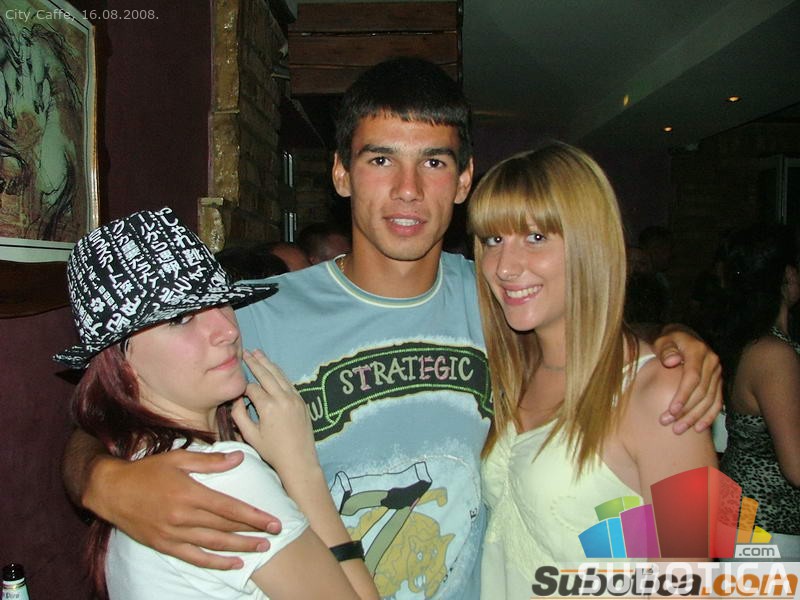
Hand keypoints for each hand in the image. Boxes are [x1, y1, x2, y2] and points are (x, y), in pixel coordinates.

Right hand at [85, 449, 280, 568]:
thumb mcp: (178, 458)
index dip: (253, 516)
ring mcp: (173, 534)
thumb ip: (210, 461)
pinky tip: (234, 564)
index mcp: (189, 493)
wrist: (111, 490)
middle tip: (275, 534)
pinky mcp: (164, 545)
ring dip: (240, 548)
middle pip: (225, 527)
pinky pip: (194, 557)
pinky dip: (216, 563)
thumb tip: (239, 458)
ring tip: (261, 549)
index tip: (273, 520)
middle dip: (253, 531)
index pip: (229, 508)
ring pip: (214, 544)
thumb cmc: (147, 470)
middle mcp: (183, 516)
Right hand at [233, 349, 319, 475]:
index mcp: (268, 406)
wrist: (299, 460)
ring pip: (279, 375)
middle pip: (266, 375)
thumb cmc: (273, 451)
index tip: (236, 387)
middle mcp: (283, 398)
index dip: (242, 387)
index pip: (252, 388)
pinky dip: (280, 373)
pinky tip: (273, 369)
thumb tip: (236, 399)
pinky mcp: (302, 401)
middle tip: (246, 351)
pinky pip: (289, 382)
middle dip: (255, 362)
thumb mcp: (250, 435)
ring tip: (258, 353)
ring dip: (268, 363)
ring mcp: (295, 398)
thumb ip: (239, 415)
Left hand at [652, 325, 722, 433]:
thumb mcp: (662, 340)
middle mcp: (712, 362)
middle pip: (702, 392)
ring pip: (710, 400)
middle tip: (669, 424)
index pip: (692, 377)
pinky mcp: (718, 381)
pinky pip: (717, 401)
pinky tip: (699, 428)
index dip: (683, 396)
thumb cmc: (667, 341)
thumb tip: (671, 362)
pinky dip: (709, 416)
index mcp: (698, 351)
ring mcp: (717, 372)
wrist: (681, 336)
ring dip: (695, 417)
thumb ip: (666, 350)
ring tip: (678, 429)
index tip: (671, 411)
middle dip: (686, 411)